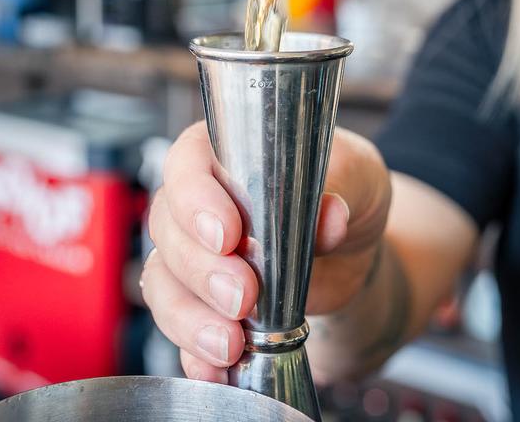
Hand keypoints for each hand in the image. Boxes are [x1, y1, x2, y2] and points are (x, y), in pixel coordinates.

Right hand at [142, 121, 391, 384]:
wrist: (354, 250)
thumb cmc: (346, 189)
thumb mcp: (356, 173)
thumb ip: (341, 184)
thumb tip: (329, 216)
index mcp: (225, 152)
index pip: (187, 165)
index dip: (195, 200)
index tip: (227, 234)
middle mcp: (198, 200)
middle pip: (168, 229)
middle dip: (200, 269)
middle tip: (243, 294)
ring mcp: (194, 253)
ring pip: (163, 281)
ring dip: (190, 316)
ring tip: (231, 343)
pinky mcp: (202, 300)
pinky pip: (181, 325)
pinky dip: (193, 350)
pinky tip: (218, 366)